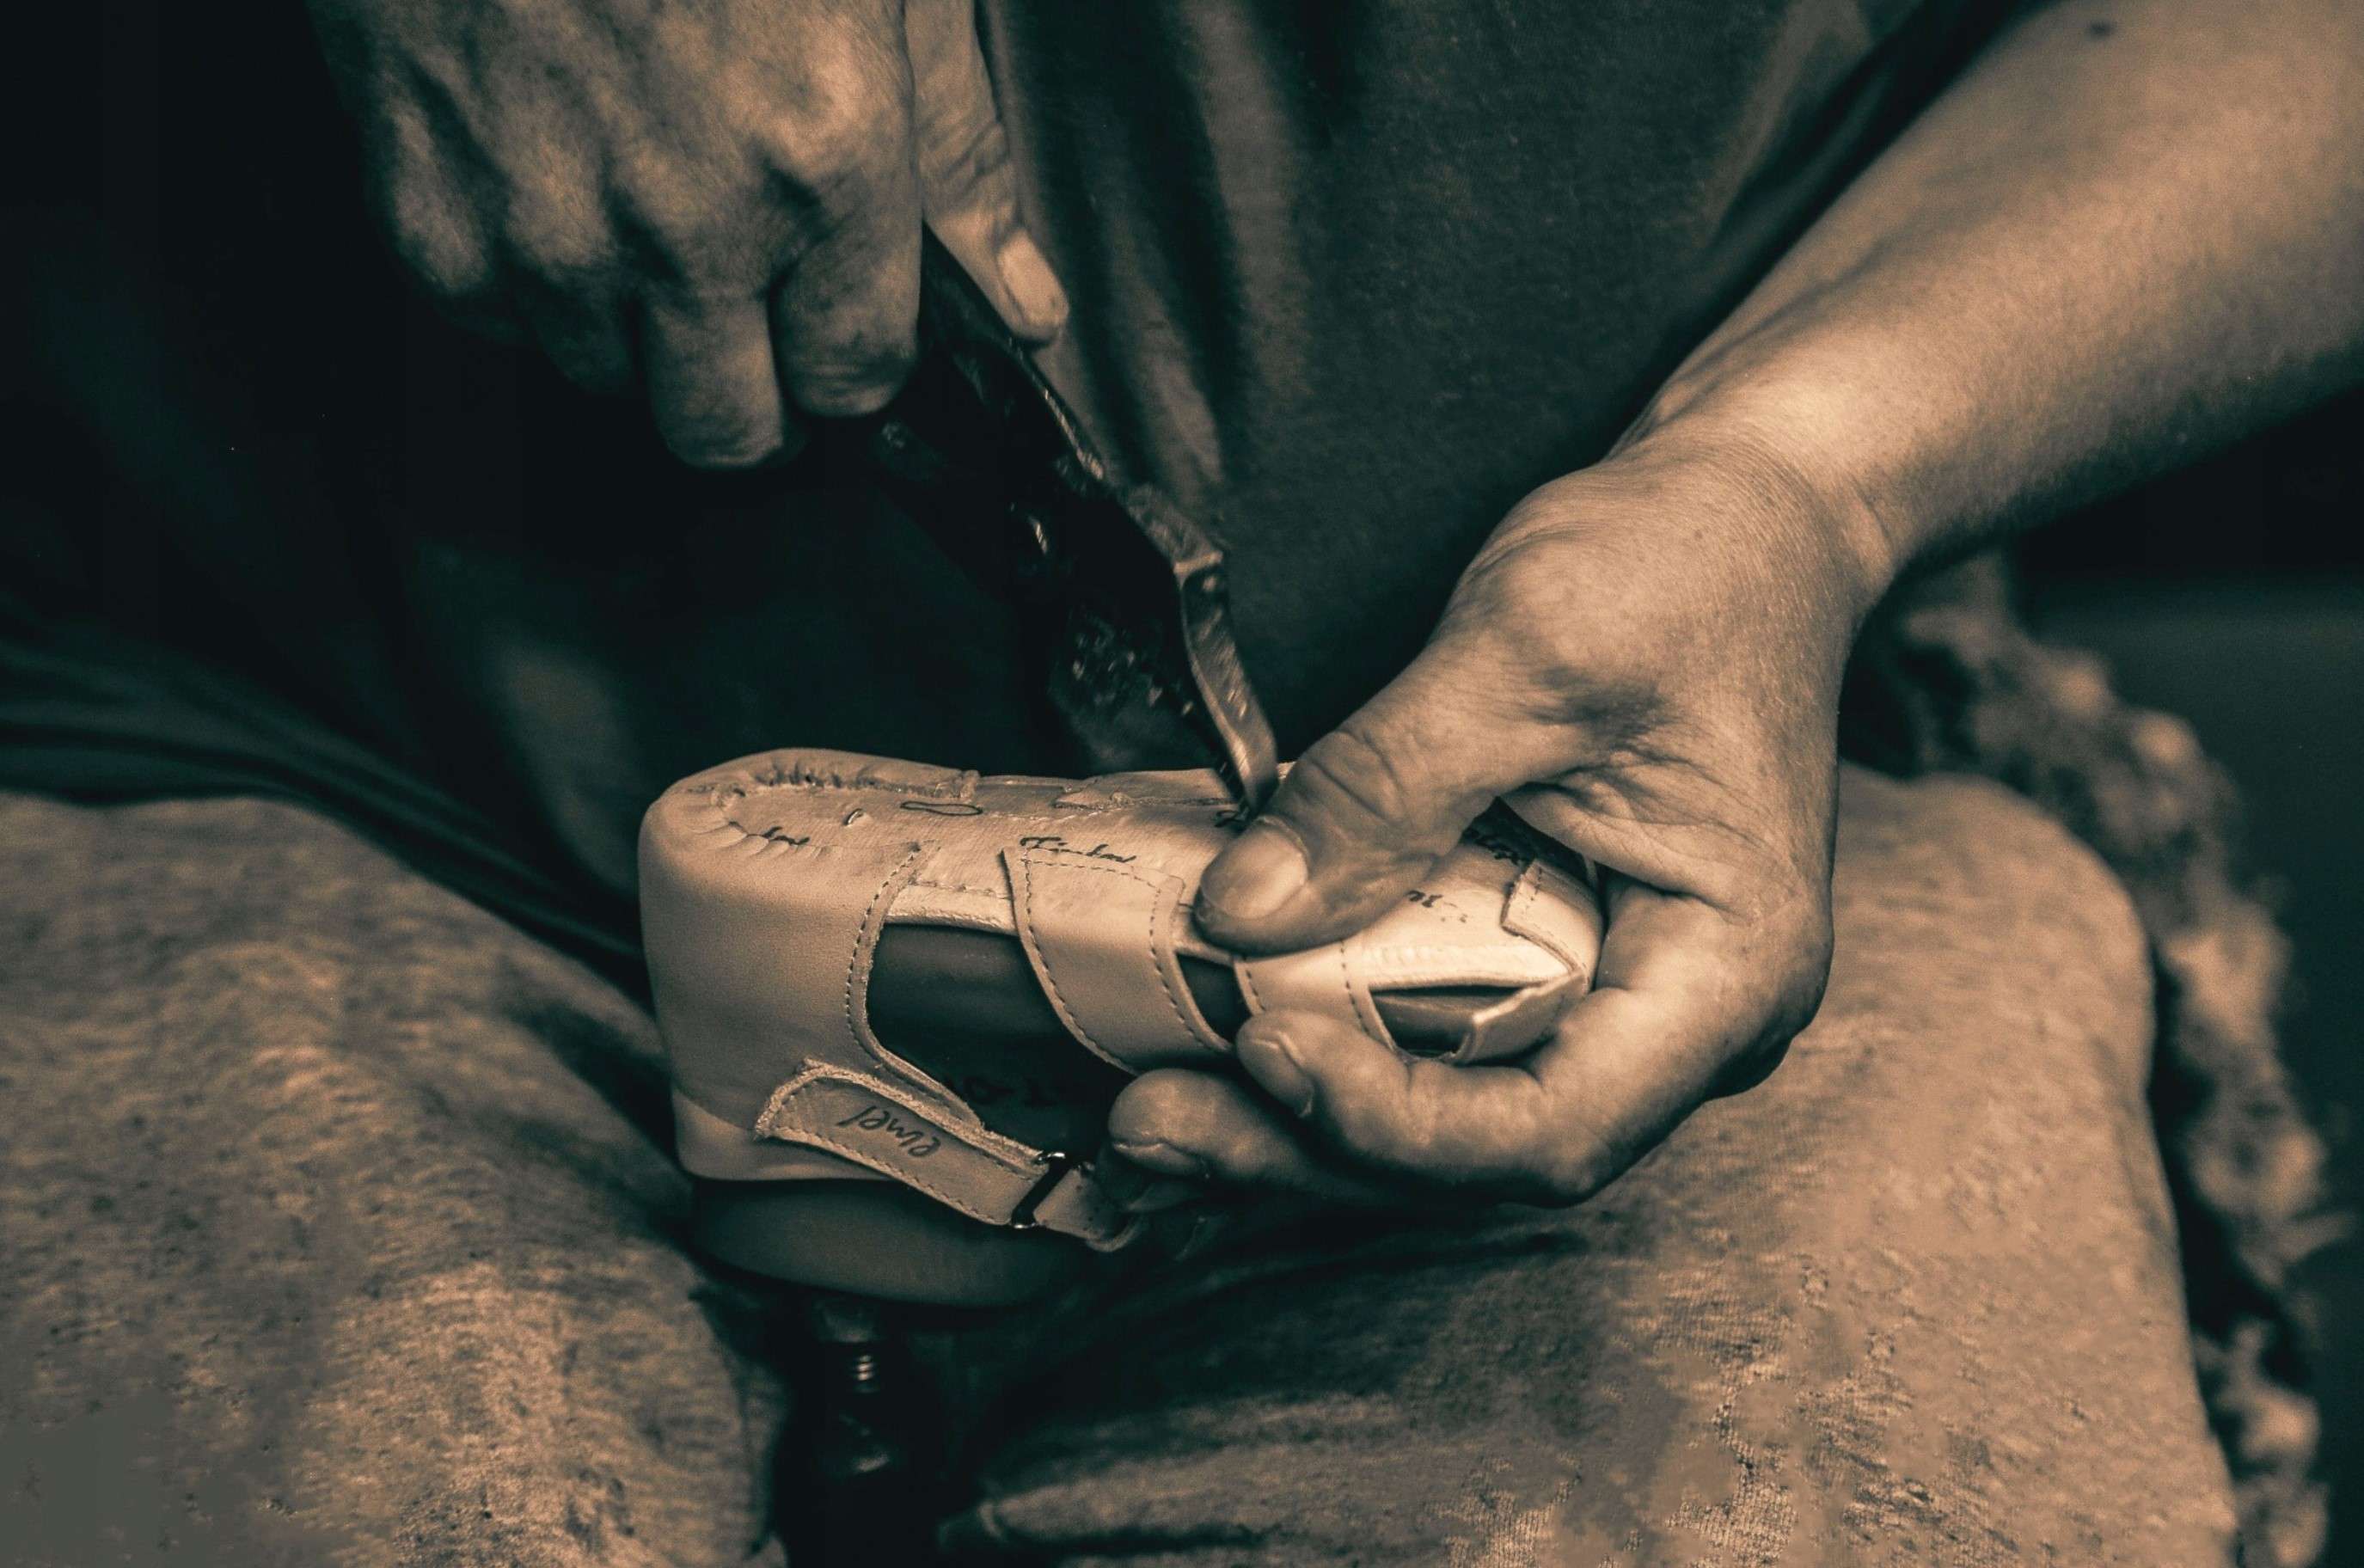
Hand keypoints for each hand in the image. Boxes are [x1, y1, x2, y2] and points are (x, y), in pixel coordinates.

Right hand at [306, 0, 1066, 466]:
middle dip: (754, 388)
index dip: (853, 357)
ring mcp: (546, 234)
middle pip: (731, 433)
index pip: (857, 379)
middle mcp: (687, 227)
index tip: (837, 321)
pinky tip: (550, 173)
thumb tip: (1025, 306)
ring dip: (635, 327)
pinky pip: (494, 326)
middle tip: (747, 305)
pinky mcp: (428, 216)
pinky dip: (525, 279)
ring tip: (638, 197)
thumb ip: (955, 154)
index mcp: (822, 162)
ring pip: (611, 388)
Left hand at [1109, 438, 1885, 1206]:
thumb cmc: (1688, 567)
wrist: (1748, 516)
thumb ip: (1386, 786)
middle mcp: (1684, 1021)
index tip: (1264, 1048)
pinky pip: (1439, 1037)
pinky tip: (1217, 1039)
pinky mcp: (1553, 960)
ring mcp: (1619, 1000)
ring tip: (1154, 1109)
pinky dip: (1333, 1045)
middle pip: (1484, 1146)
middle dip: (1309, 1147)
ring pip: (1450, 1111)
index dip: (1399, 1124)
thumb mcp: (1528, 648)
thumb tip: (1242, 915)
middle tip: (1154, 1128)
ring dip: (1300, 1119)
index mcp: (1728, 969)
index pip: (1557, 1122)